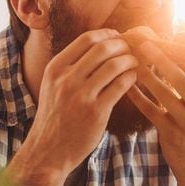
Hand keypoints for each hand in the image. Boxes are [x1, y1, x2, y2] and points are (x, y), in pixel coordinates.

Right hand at [25, 29, 138, 175]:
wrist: (48, 151)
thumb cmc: (56, 116)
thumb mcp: (53, 85)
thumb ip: (71, 66)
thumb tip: (99, 45)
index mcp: (56, 68)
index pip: (86, 39)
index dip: (107, 35)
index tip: (118, 38)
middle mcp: (66, 79)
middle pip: (102, 48)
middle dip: (122, 45)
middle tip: (132, 49)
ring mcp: (81, 95)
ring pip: (114, 65)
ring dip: (130, 60)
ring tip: (136, 63)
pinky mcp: (96, 112)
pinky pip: (120, 86)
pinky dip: (131, 77)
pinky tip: (133, 78)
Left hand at [125, 41, 184, 183]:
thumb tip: (184, 31)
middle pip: (184, 79)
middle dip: (164, 59)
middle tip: (146, 44)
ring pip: (164, 93)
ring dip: (146, 75)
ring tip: (132, 61)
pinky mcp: (171, 134)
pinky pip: (151, 111)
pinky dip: (138, 97)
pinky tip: (127, 85)